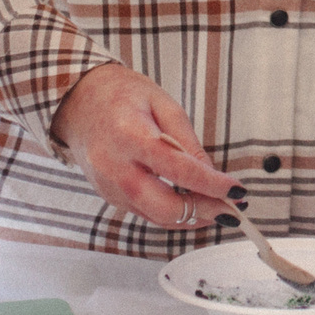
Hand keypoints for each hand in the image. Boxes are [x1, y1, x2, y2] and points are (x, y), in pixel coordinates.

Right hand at [51, 63, 236, 227]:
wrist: (78, 102)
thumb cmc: (121, 96)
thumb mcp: (164, 104)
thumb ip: (187, 140)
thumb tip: (210, 172)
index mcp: (131, 137)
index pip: (179, 170)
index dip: (211, 184)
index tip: (236, 189)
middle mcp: (115, 167)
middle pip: (163, 206)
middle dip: (202, 212)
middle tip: (230, 209)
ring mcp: (108, 186)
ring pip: (154, 217)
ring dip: (189, 218)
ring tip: (218, 209)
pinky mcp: (108, 196)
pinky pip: (144, 213)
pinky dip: (170, 214)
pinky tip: (191, 206)